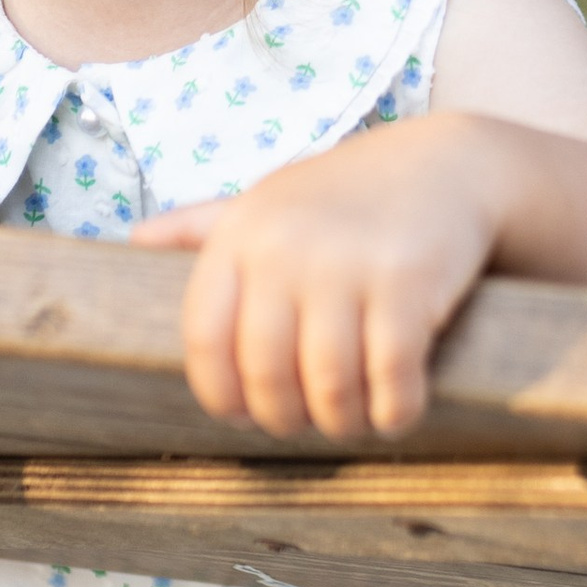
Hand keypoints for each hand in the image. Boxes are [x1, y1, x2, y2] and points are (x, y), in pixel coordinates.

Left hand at [131, 113, 513, 442]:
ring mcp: (347, 265)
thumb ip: (205, 224)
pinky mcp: (408, 284)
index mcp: (241, 233)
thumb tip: (135, 239)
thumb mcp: (272, 197)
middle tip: (308, 422)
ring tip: (353, 421)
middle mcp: (285, 248)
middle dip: (286, 418)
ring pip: (328, 387)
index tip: (245, 414)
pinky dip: (394, 412)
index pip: (204, 341)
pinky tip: (397, 411)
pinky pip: (390, 379)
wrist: (450, 163)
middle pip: (264, 375)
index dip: (221, 395)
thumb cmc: (350, 194)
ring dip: (342, 423)